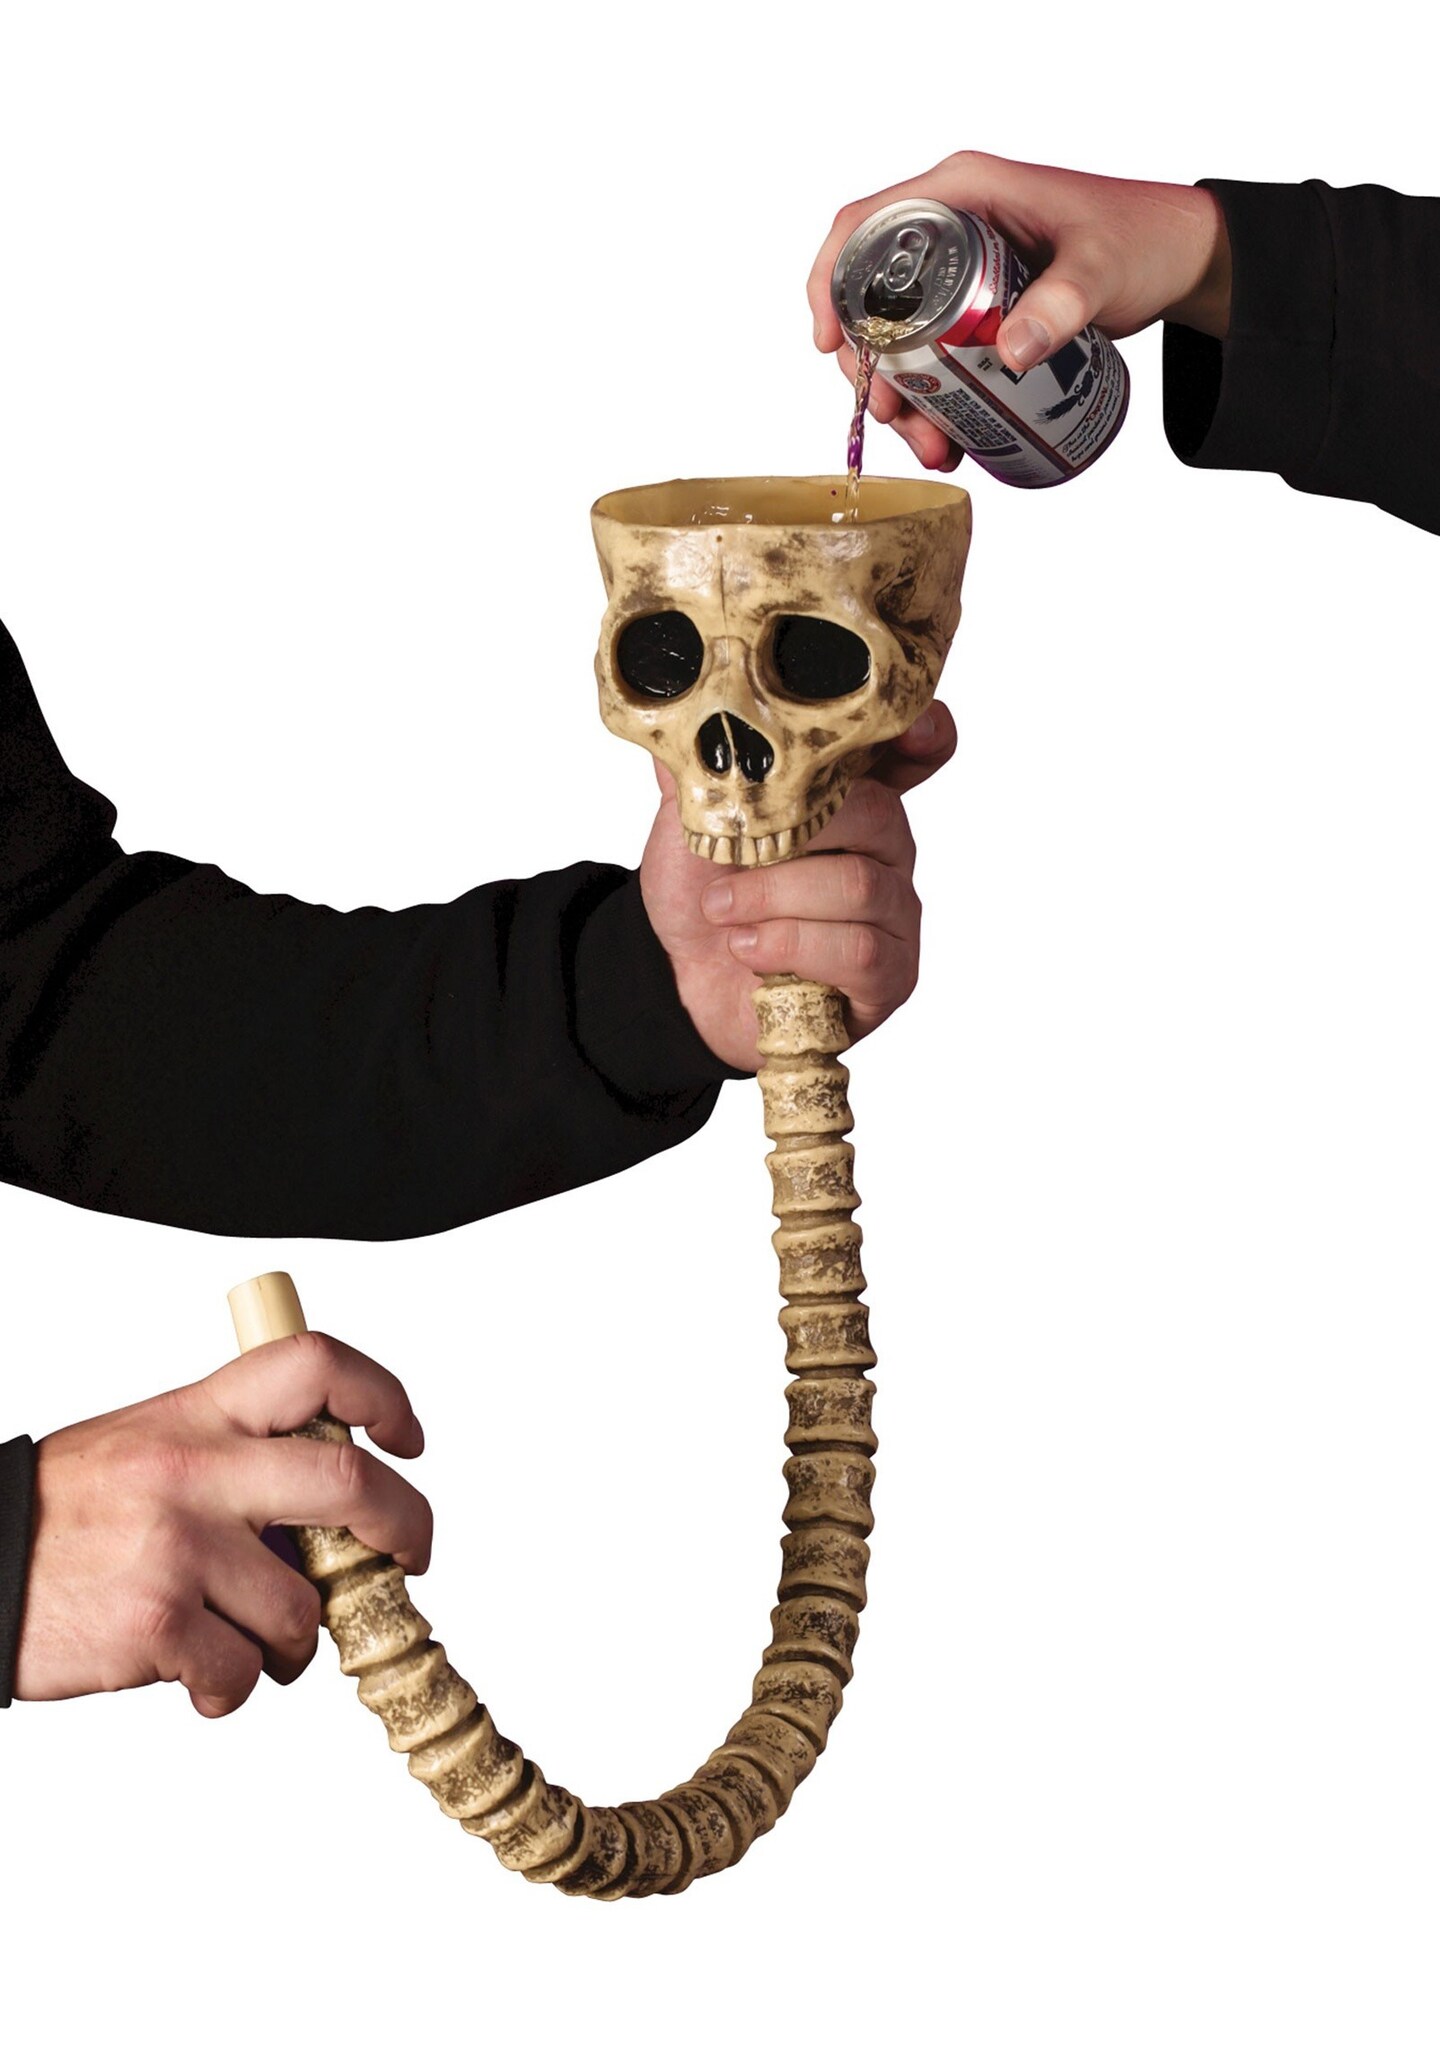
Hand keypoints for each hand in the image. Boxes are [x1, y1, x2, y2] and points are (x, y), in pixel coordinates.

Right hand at [15, 1333, 430, 1717]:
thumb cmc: (63, 1515)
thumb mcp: (146, 1445)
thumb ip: (231, 1453)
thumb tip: (326, 1501)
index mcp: (197, 1414)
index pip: (312, 1364)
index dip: (382, 1394)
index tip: (407, 1437)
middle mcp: (194, 1470)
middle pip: (349, 1481)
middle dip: (404, 1525)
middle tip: (406, 1556)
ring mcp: (178, 1547)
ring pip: (301, 1608)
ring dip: (292, 1642)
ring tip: (247, 1642)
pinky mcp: (155, 1625)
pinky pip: (242, 1674)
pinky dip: (231, 1690)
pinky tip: (198, 1677)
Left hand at [640, 701, 955, 1070]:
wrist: (682, 979)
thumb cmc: (704, 897)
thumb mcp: (688, 824)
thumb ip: (699, 770)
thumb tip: (684, 713)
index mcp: (849, 802)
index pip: (912, 755)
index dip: (923, 735)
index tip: (909, 731)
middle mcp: (884, 852)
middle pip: (876, 815)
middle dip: (792, 838)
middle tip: (727, 860)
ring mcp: (893, 913)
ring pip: (859, 887)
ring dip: (775, 898)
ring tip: (722, 911)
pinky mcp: (890, 974)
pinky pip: (860, 950)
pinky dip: (793, 946)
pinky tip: (750, 949)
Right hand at [808, 150, 1231, 469]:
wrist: (1178, 259)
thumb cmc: (1142, 238)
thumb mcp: (1101, 267)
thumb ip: (1063, 302)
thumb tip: (1012, 353)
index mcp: (961, 192)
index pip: (864, 227)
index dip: (831, 283)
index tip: (828, 344)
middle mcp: (949, 228)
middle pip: (871, 298)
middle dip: (870, 368)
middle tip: (891, 417)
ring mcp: (960, 272)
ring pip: (899, 340)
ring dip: (902, 399)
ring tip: (932, 446)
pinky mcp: (976, 310)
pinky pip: (933, 358)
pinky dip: (932, 403)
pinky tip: (949, 440)